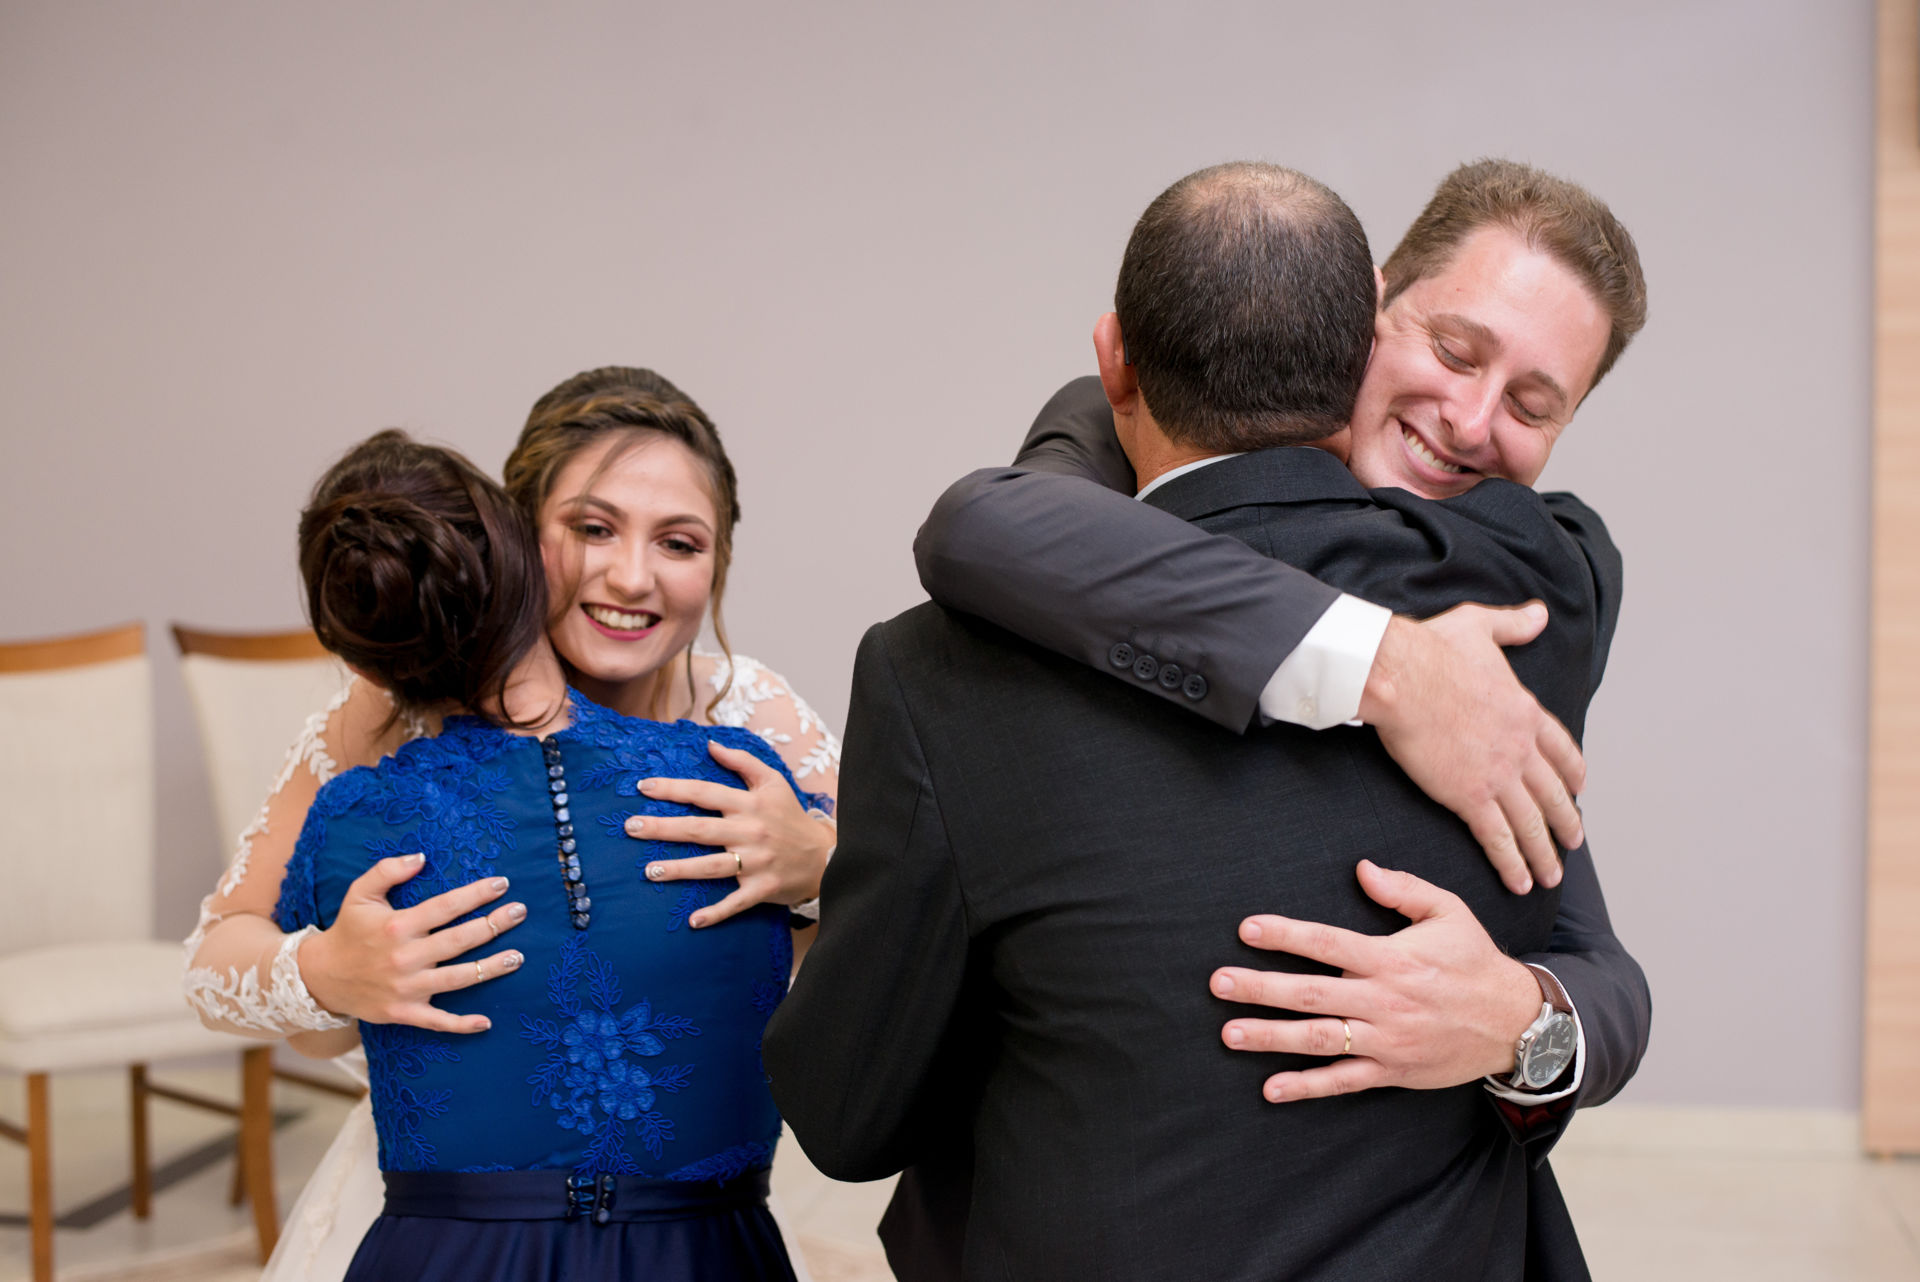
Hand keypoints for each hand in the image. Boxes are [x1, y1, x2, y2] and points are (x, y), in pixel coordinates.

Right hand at [298, 854, 526, 1031]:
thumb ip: (387, 870)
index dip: (476, 894)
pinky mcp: (403, 1012)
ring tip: (518, 956)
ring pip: (457, 979)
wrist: (319, 977)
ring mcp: (406, 988)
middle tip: (520, 912)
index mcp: (397, 926)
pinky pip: (437, 1022)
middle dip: (493, 925)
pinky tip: (486, 1022)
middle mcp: (405, 958)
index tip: (502, 884)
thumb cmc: (347, 931)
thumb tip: (421, 857)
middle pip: (459, 941)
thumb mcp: (359, 894)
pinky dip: (461, 1025)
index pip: (445, 907)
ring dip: (491, 968)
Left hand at [625, 741, 833, 927]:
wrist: (825, 854)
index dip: (673, 788)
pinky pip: (736, 902)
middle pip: (699, 829)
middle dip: (663, 828)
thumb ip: (742, 761)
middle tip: (631, 827)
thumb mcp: (773, 782)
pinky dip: (716, 913)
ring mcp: (756, 862)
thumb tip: (710, 744)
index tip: (643, 787)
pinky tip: (693, 921)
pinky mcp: (763, 888)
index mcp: (749, 804)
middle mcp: (750, 832)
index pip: (705, 793)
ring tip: (649, 871)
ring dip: (679, 870)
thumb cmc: (791, 816)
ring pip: (711, 866)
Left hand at [1210, 861, 1542, 1102]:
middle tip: (1217, 983)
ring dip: (1271, 1038)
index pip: (1328, 943)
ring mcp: (1388, 1039)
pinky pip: (1344, 1081)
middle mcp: (1385, 999)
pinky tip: (1271, 1088)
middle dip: (1260, 988)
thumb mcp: (1449, 912)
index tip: (1246, 929)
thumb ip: (1404, 888)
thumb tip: (1362, 868)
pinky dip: (1307, 1087)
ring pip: (1321, 1039)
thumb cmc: (1475, 962)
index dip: (1285, 935)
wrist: (1518, 1022)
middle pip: (1312, 993)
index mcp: (1392, 958)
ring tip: (1229, 1033)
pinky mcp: (1394, 1071)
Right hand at [1358, 602, 1583, 892]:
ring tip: (1552, 875)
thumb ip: (1512, 625)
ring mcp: (1498, 774)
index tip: (1579, 789)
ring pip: (1532, 822)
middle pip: (1553, 794)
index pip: (1561, 749)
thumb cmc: (1432, 649)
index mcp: (1524, 710)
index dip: (1572, 772)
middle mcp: (1520, 747)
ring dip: (1545, 852)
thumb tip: (1537, 613)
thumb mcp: (1479, 626)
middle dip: (1566, 822)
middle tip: (1574, 842)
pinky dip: (1512, 862)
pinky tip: (1520, 881)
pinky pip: (1498, 837)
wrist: (1401, 675)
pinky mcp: (1470, 796)